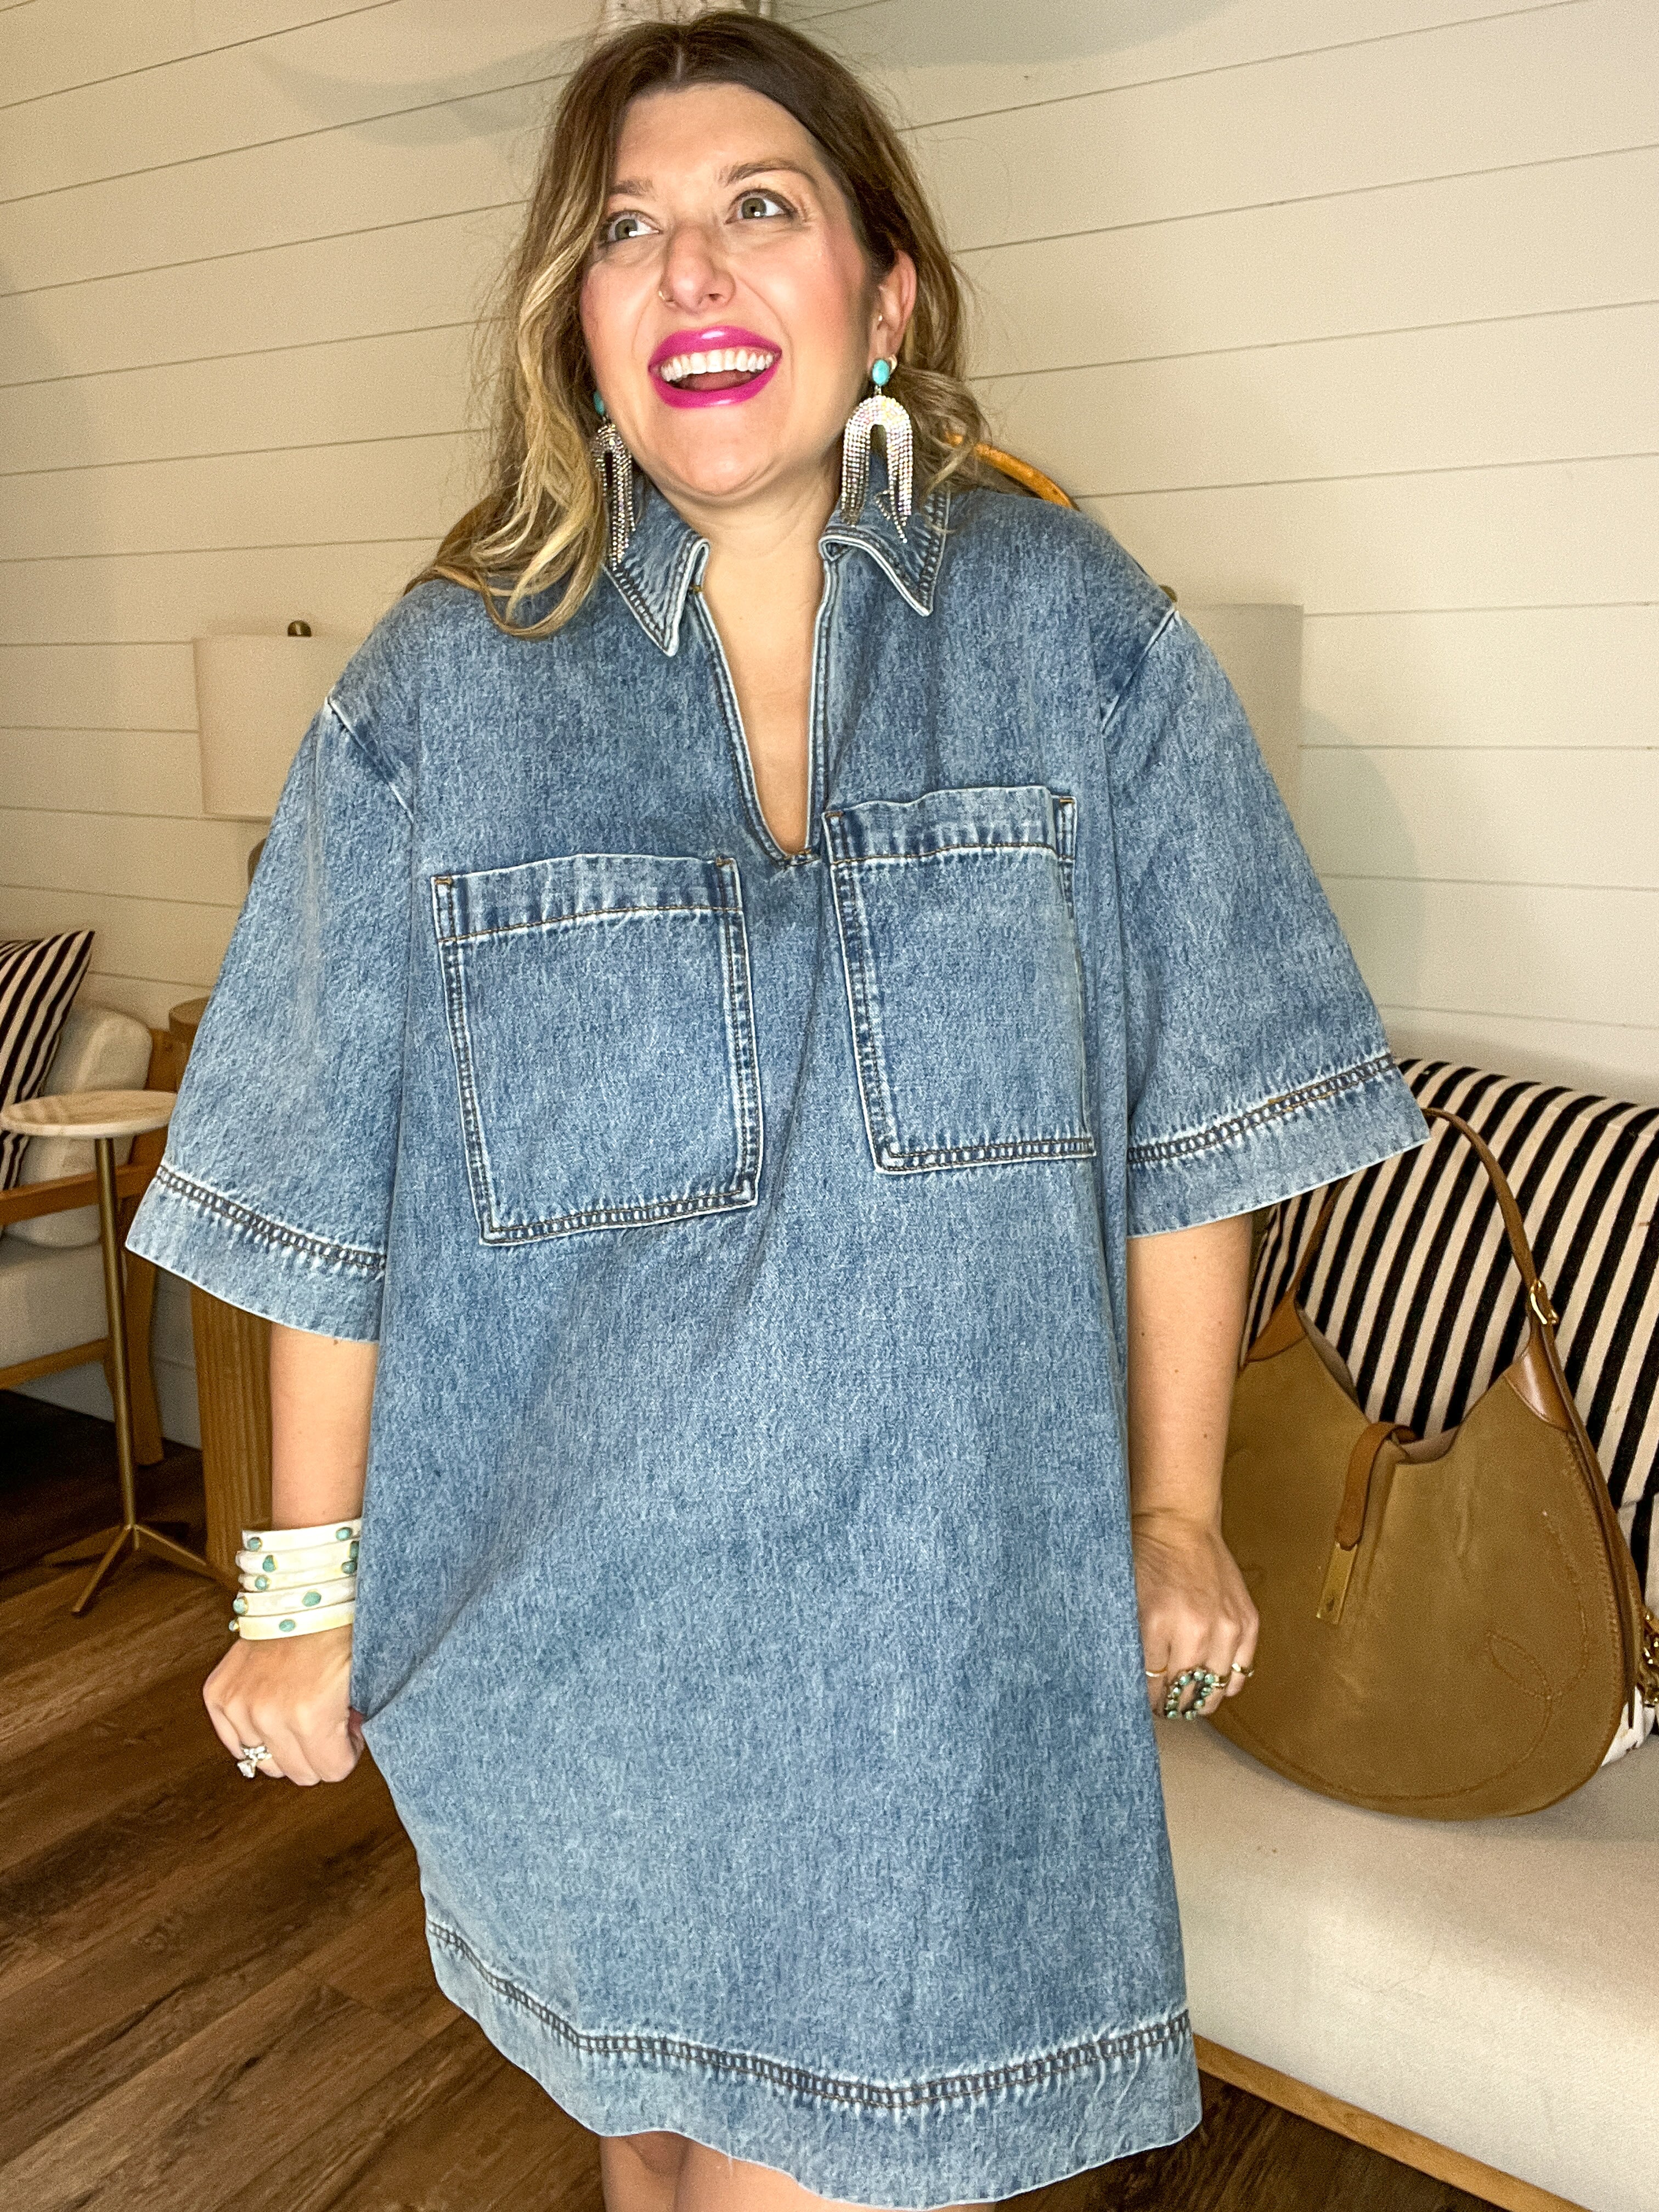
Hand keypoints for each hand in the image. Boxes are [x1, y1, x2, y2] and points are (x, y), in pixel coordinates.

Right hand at [203, 1624, 362, 1783]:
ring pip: (264, 1763)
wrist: (304, 1591)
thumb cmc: (339, 1628)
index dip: (346, 1752)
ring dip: (285, 1745)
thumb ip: (353, 1726)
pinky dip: (255, 1734)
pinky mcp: (218, 1694)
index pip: (331, 1772)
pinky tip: (273, 1712)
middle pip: (297, 1772)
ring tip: (300, 1712)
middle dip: (318, 1752)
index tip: (348, 1732)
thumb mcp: (363, 1680)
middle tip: (327, 1720)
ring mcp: (238, 1704)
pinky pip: (234, 1744)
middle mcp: (268, 1714)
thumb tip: (341, 1752)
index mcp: (310, 1714)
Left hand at [1131, 1505, 1257, 1718]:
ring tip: (1187, 1694)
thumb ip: (1129, 1643)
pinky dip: (1225, 1683)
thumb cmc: (1146, 1558)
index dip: (1146, 1700)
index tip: (1143, 1701)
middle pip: (1184, 1694)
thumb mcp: (1125, 1600)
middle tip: (1164, 1702)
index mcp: (1156, 1624)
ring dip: (1199, 1698)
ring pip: (1214, 1691)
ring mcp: (1226, 1627)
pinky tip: (1210, 1677)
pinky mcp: (1247, 1622)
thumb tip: (1132, 1685)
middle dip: (1171, 1703)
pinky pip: (1241, 1673)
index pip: (1152, 1687)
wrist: (1178, 1523)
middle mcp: (1195, 1630)